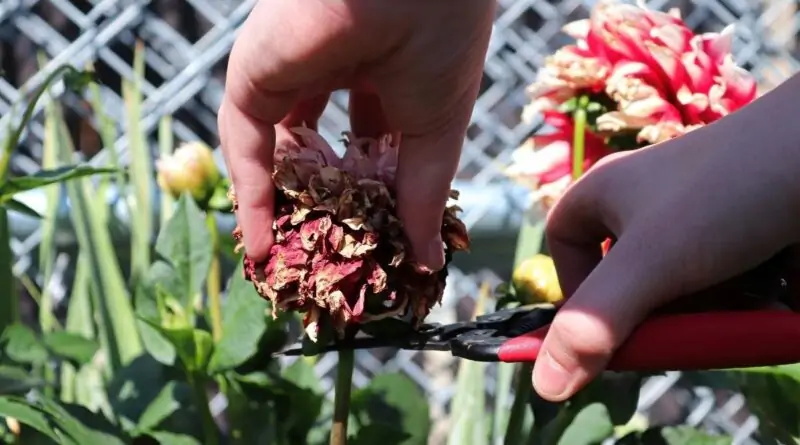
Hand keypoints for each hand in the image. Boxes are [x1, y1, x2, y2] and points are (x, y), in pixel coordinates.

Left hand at [218, 0, 494, 268]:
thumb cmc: (441, 39)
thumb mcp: (437, 130)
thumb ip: (424, 196)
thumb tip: (429, 260)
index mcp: (384, 74)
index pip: (372, 147)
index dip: (374, 197)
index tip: (378, 243)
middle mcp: (333, 71)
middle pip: (320, 154)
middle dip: (326, 208)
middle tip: (328, 264)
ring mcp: (290, 73)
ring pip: (277, 154)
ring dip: (282, 211)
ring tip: (289, 268)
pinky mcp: (253, 76)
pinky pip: (245, 147)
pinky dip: (251, 198)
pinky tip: (263, 247)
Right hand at [532, 74, 799, 400]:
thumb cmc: (725, 196)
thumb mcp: (649, 264)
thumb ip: (594, 325)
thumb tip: (543, 385)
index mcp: (605, 194)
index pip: (565, 245)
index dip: (577, 292)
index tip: (606, 329)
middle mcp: (646, 203)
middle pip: (627, 280)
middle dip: (659, 312)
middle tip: (685, 330)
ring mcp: (699, 217)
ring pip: (681, 289)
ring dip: (708, 311)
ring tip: (741, 303)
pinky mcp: (744, 233)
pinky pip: (725, 282)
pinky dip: (741, 300)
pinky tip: (767, 295)